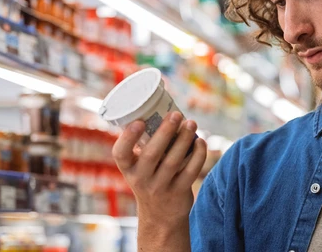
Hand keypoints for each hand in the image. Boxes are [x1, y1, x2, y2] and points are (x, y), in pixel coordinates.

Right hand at [112, 111, 206, 249]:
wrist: (160, 216)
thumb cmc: (150, 178)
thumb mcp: (139, 166)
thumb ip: (146, 144)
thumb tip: (163, 105)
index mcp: (128, 168)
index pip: (121, 154)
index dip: (128, 138)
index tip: (139, 121)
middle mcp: (142, 179)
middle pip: (152, 154)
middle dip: (165, 132)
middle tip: (176, 114)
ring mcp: (160, 187)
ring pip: (174, 161)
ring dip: (184, 139)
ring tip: (191, 123)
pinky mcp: (179, 193)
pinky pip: (190, 171)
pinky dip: (197, 155)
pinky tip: (201, 141)